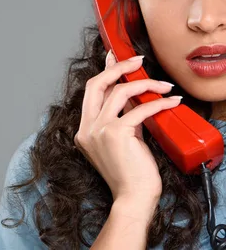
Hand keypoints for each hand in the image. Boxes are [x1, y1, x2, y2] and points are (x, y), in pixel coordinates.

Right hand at [74, 51, 180, 202]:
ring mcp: (99, 130)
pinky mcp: (116, 134)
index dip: (104, 72)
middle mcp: (87, 128)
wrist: (132, 198)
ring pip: (119, 93)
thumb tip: (132, 97)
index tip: (114, 57)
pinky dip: (158, 103)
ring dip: (145, 84)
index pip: (91, 92)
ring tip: (164, 85)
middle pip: (97, 85)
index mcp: (84, 130)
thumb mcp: (119, 141)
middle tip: (137, 60)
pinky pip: (140, 110)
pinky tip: (171, 101)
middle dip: (118, 68)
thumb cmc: (129, 174)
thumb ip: (120, 119)